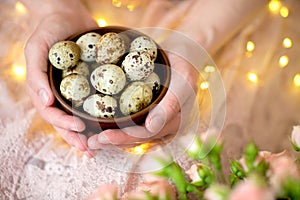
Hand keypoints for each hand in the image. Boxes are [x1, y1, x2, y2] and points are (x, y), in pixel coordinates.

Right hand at [24, 2, 96, 155]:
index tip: (79, 129)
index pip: (52, 114)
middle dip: (77, 138)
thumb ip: (36, 75)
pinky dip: (101, 115)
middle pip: (66, 122)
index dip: (63, 125)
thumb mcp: (36, 48)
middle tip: (90, 152)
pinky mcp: (90, 84)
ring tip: (100, 148)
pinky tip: (112, 125)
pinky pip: (95, 101)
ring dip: (89, 134)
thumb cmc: (49, 30)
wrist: (68, 15)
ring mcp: (76, 90)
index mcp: (45, 90)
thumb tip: (44, 102)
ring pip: (81, 116)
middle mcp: (60, 93)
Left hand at [87, 53, 198, 149]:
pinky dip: (110, 126)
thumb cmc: (183, 68)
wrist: (181, 58)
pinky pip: (126, 124)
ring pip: (128, 135)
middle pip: (133, 139)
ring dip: (108, 138)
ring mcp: (152, 122)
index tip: (102, 137)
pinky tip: (94, 126)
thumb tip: (151, 128)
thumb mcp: (183, 82)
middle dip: (110, 142)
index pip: (144, 135)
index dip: (123, 138)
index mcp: (173, 123)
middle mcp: (162, 127)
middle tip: (87, 142)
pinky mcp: (144, 114)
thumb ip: (170, 105)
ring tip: (85, 139)